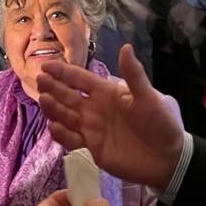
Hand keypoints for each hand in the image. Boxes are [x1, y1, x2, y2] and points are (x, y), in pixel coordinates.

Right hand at [36, 44, 182, 189]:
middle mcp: (95, 108)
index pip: (80, 79)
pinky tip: (54, 126)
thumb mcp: (148, 97)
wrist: (166, 158)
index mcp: (107, 92)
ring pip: (66, 115)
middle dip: (53, 87)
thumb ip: (134, 74)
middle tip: (40, 80)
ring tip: (44, 100)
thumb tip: (126, 47)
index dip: (63, 72)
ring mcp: (91, 128)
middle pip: (68, 95)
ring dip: (54, 108)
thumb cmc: (160, 123)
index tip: (46, 65)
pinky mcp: (91, 148)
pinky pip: (71, 139)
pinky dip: (61, 134)